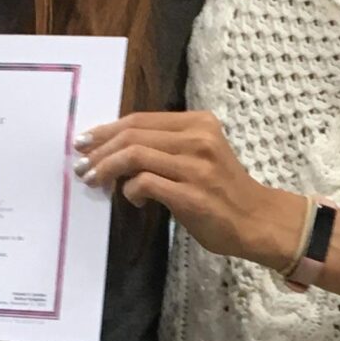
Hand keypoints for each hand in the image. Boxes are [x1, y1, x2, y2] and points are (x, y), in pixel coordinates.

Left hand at [77, 111, 306, 266]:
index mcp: (199, 123)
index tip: (85, 141)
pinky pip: (145, 183)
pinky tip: (131, 199)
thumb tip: (117, 150)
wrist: (257, 221)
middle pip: (133, 134)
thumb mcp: (199, 156)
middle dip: (100, 149)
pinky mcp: (191, 195)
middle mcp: (198, 138)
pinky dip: (130, 190)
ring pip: (135, 154)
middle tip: (82, 165)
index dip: (107, 129)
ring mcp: (196, 166)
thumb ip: (166, 148)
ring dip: (107, 168)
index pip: (140, 119)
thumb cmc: (224, 192)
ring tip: (93, 180)